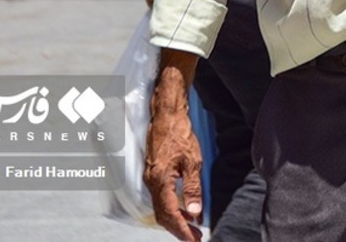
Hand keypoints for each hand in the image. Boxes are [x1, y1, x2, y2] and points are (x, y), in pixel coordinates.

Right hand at [144, 62, 203, 240]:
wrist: (166, 115)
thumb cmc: (180, 134)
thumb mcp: (193, 161)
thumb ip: (193, 188)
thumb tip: (196, 212)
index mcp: (160, 181)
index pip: (170, 214)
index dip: (181, 230)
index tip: (193, 240)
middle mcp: (151, 182)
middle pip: (162, 215)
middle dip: (178, 229)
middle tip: (194, 237)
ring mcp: (150, 178)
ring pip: (160, 207)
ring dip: (175, 219)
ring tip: (192, 226)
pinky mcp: (152, 173)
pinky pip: (159, 197)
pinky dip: (171, 207)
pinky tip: (183, 208)